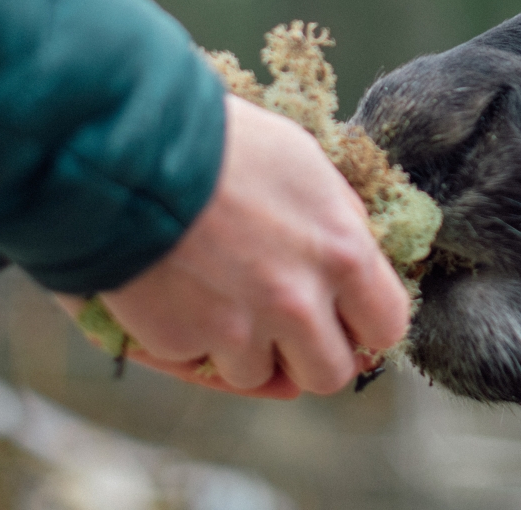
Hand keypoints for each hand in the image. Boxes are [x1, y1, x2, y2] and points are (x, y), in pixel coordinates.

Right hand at [57, 94, 410, 397]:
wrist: (133, 152)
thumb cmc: (224, 143)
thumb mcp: (306, 163)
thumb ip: (340, 219)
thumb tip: (359, 253)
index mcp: (342, 252)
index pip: (387, 325)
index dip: (366, 324)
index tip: (348, 317)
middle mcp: (299, 302)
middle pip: (331, 374)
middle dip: (312, 355)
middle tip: (290, 329)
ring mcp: (241, 330)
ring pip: (263, 377)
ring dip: (248, 351)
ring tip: (224, 298)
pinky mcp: (186, 343)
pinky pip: (203, 364)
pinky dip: (196, 342)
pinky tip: (184, 295)